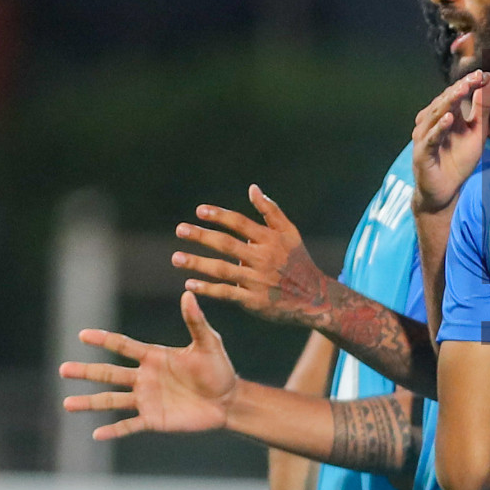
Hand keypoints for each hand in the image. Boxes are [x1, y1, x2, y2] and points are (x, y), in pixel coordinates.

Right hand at [60, 291, 238, 438]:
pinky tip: (96, 433)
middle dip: (86, 371)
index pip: (123, 345)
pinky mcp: (154, 420)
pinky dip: (113, 430)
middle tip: (63, 369)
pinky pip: (129, 425)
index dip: (104, 340)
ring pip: (112, 400)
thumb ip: (196, 322)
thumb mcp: (209, 343)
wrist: (229, 400)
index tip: (83, 335)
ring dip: (90, 402)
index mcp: (154, 357)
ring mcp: (147, 399)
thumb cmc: (219, 369)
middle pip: (109, 374)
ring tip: (66, 403)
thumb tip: (188, 294)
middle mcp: (145, 377)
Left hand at [172, 185, 333, 330]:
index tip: (199, 211)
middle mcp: (264, 258)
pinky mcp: (254, 300)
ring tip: (176, 258)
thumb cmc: (298, 261)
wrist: (314, 298)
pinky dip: (208, 289)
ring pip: (223, 270)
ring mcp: (258, 280)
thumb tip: (252, 188)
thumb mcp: (290, 233)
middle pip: (227, 244)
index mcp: (271, 240)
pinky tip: (190, 284)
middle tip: (180, 229)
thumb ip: (271, 210)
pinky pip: (227, 293)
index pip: (241, 224)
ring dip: (197, 263)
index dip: (220, 216)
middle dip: (202, 236)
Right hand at [413, 70, 489, 215]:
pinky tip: (449, 119)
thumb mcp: (476, 131)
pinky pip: (431, 139)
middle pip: (444, 101)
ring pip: (436, 116)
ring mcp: (425, 137)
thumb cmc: (458, 160)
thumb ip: (482, 106)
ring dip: (448, 102)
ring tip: (462, 90)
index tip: (481, 74)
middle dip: (459, 89)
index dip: (467, 84)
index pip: (454, 95)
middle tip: (473, 78)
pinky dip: (439, 129)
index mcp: (443, 114)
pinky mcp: (422, 153)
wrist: (445, 191)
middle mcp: (431, 122)